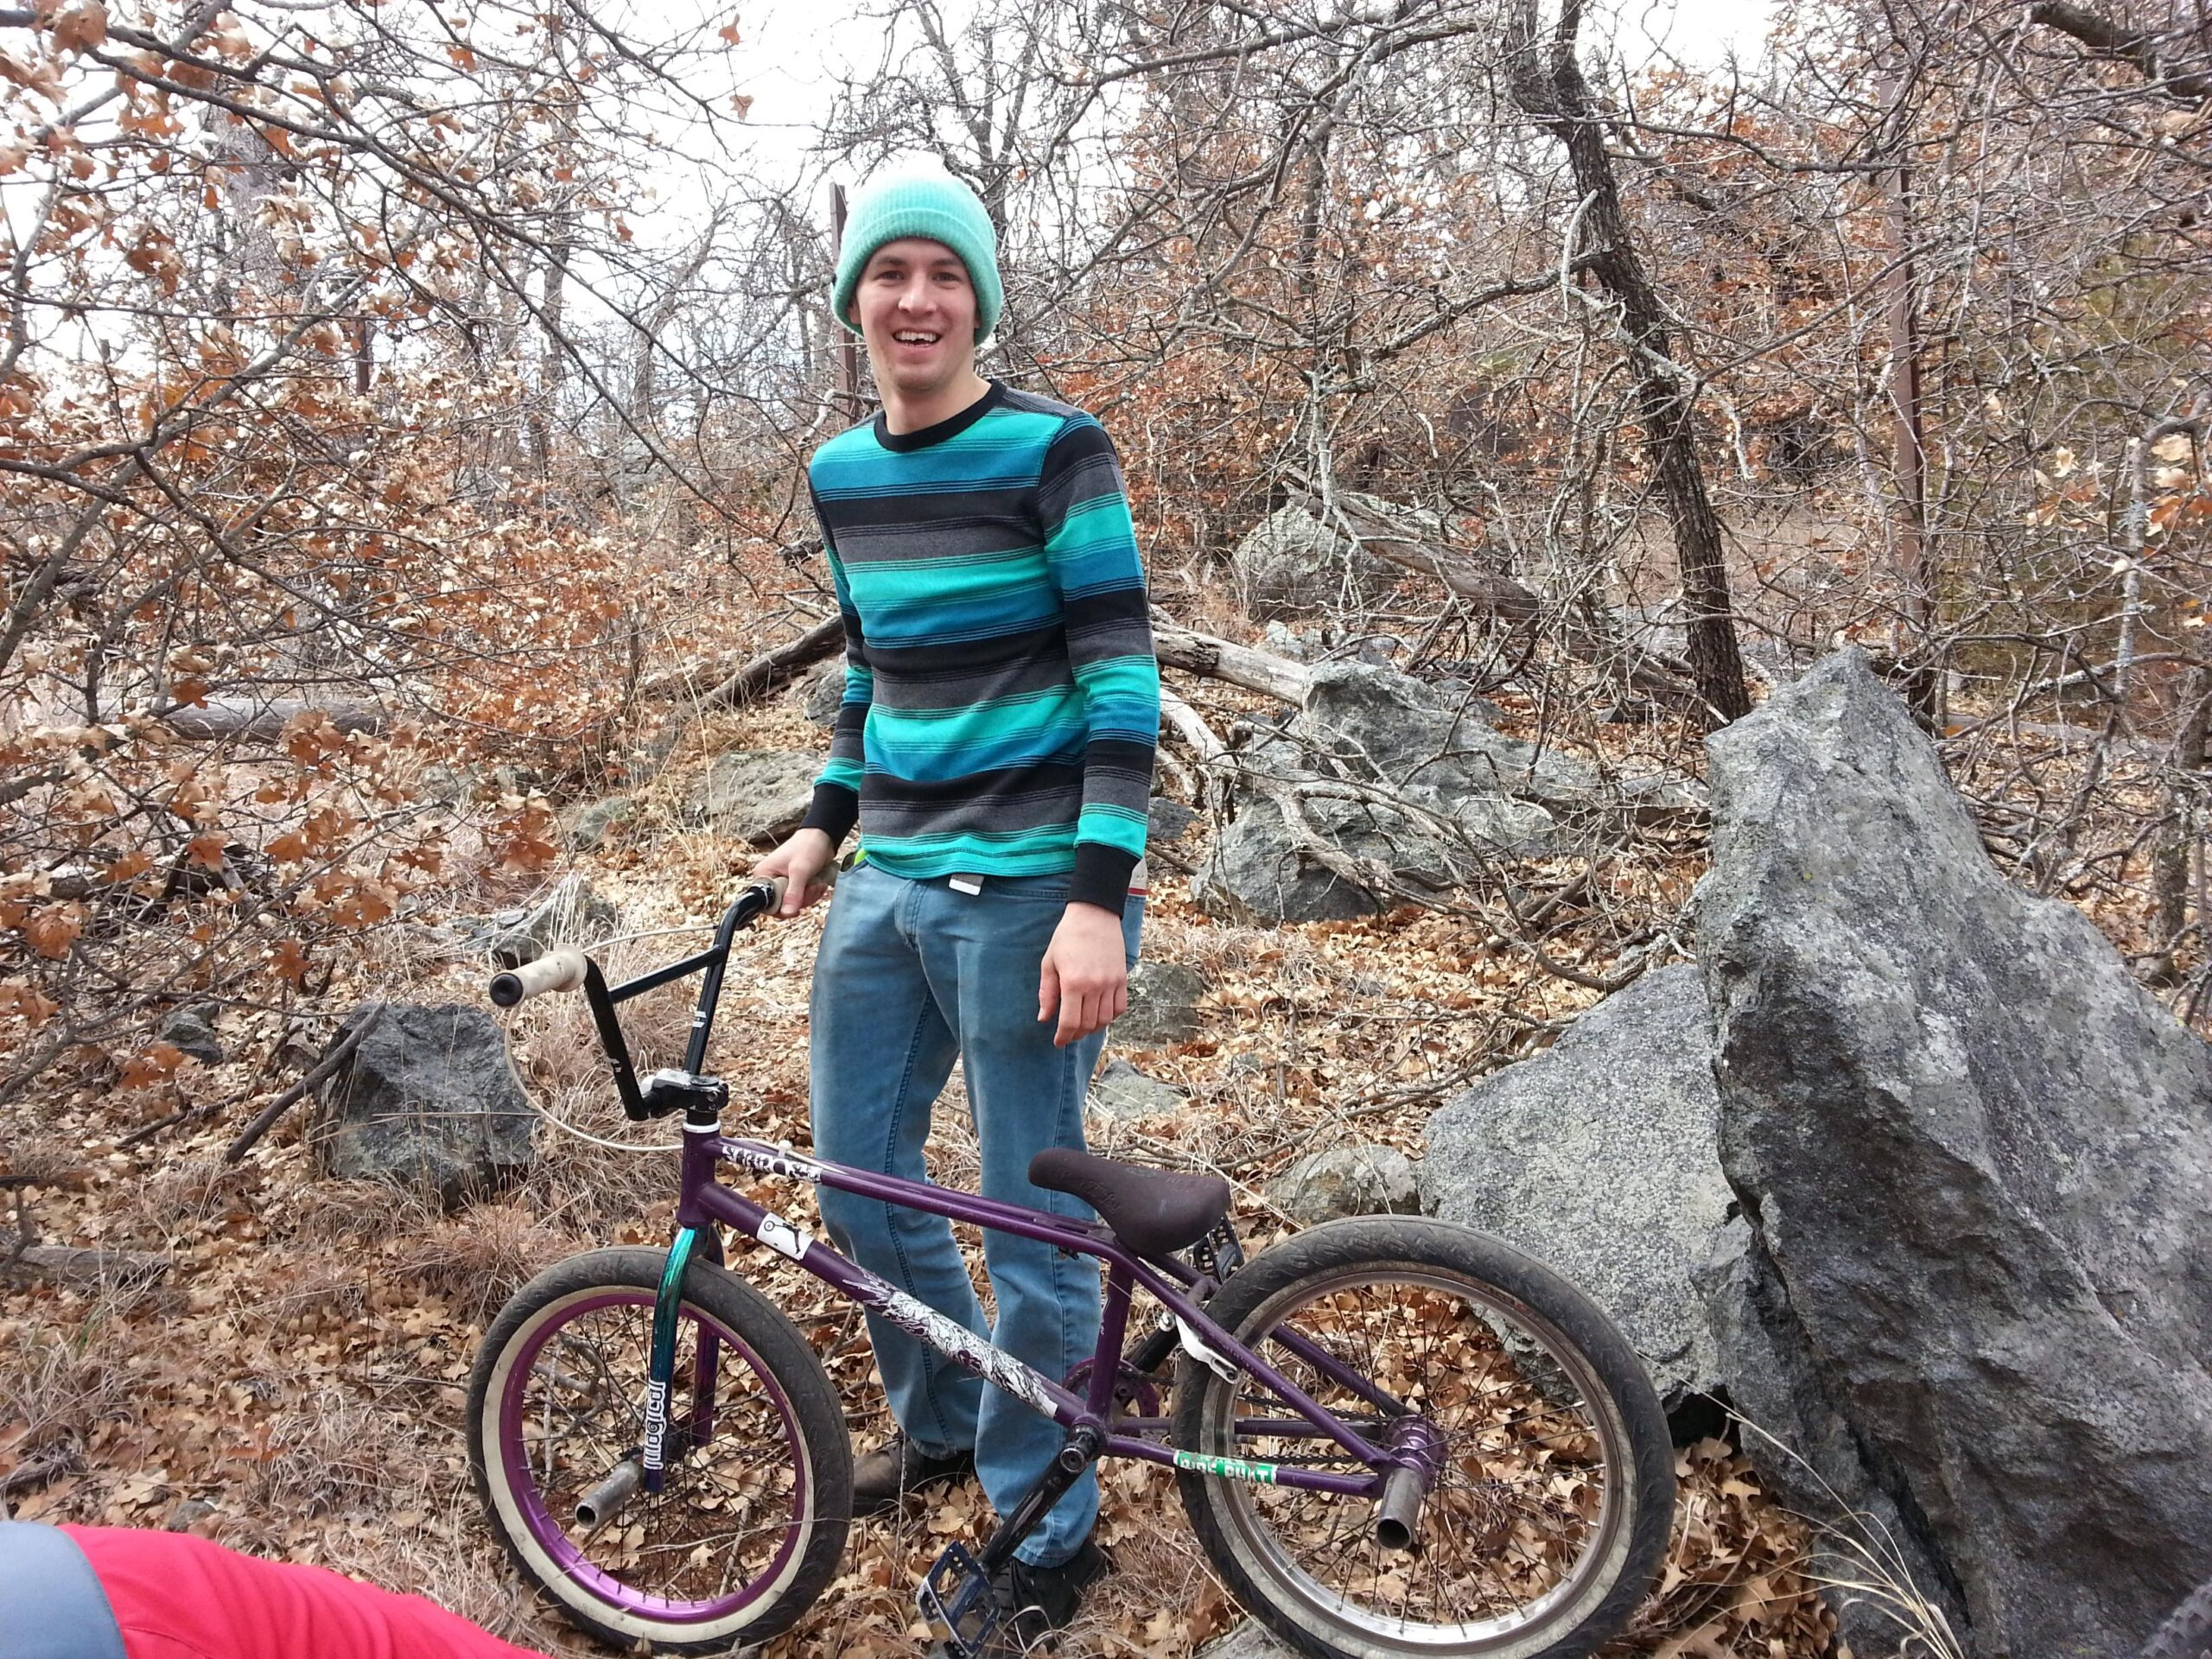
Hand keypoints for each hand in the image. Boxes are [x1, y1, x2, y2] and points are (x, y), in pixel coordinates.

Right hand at [752, 828, 836, 916]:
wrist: (823, 837)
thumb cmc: (808, 847)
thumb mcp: (800, 871)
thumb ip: (794, 893)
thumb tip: (787, 913)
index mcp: (764, 875)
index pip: (766, 904)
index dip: (782, 908)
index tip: (797, 905)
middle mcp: (770, 880)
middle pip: (782, 906)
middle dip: (801, 899)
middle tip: (811, 887)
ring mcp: (782, 883)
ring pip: (794, 903)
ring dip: (809, 896)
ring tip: (816, 884)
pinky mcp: (794, 884)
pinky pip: (801, 899)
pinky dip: (812, 894)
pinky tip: (817, 884)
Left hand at [1038, 902, 1127, 1047]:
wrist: (1094, 915)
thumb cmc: (1067, 937)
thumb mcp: (1049, 963)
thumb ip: (1047, 993)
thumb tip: (1044, 1018)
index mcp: (1073, 982)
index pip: (1070, 1022)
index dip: (1063, 1037)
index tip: (1058, 1042)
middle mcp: (1095, 986)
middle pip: (1088, 1024)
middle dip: (1076, 1035)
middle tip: (1068, 1035)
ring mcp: (1111, 983)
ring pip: (1104, 1019)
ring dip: (1093, 1028)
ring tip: (1082, 1026)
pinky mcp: (1122, 979)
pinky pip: (1120, 1008)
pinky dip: (1110, 1017)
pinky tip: (1099, 1014)